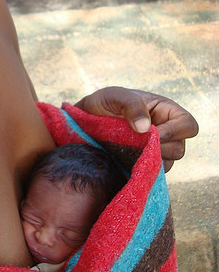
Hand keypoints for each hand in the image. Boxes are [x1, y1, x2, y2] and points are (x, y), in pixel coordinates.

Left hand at [75, 87, 198, 171]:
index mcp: (165, 111)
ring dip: (148, 160)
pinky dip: (140, 170)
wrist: (83, 123)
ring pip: (167, 165)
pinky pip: (151, 175)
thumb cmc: (101, 103)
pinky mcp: (143, 165)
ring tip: (125, 149)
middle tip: (134, 143)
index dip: (175, 131)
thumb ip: (131, 105)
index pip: (188, 125)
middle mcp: (165, 132)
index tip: (152, 133)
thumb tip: (146, 128)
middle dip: (158, 148)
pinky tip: (124, 161)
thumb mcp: (114, 96)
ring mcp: (155, 150)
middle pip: (179, 149)